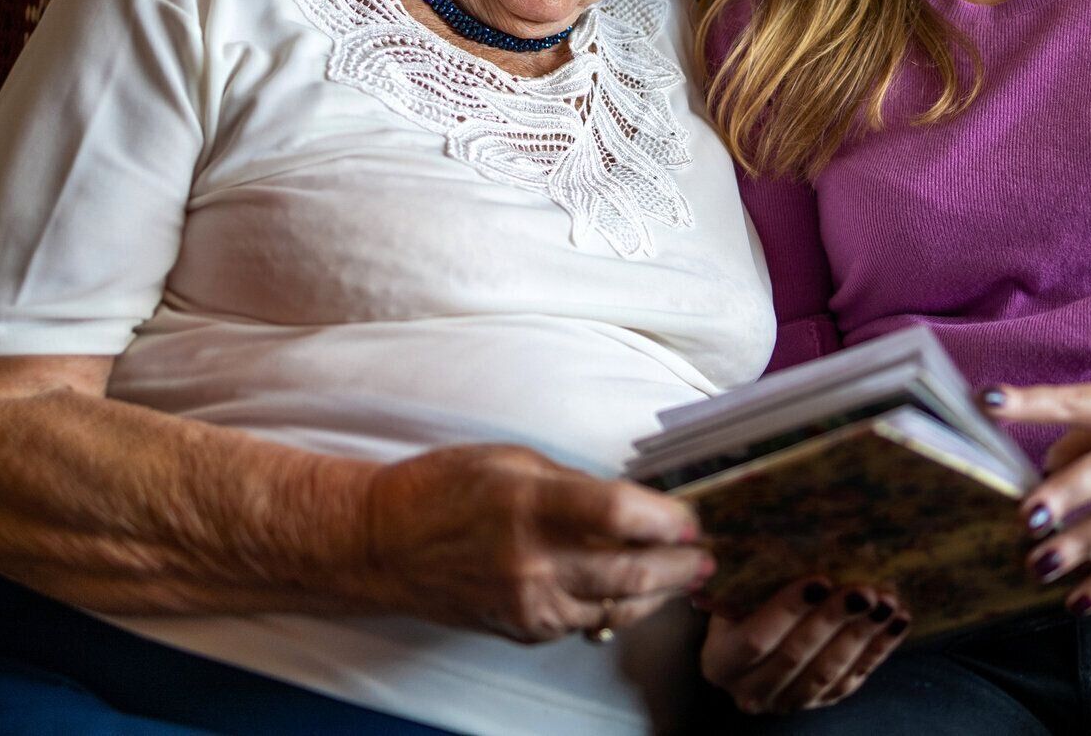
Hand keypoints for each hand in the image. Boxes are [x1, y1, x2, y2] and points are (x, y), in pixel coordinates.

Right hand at [358, 443, 711, 643]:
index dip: (668, 517)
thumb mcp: (511, 460)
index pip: (621, 513)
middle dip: (680, 564)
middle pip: (631, 569)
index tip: (693, 516)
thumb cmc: (443, 489)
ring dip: (660, 593)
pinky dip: (619, 609)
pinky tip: (638, 595)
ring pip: (617, 605)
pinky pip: (586, 622)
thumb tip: (630, 501)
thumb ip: (574, 483)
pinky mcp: (523, 629)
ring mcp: (528, 602)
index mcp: (530, 505)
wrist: (382, 546)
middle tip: (708, 556)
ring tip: (688, 578)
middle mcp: (533, 561)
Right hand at [700, 577, 910, 714]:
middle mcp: (750, 689)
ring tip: (886, 603)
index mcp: (721, 661)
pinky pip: (852, 678)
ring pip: (827, 672)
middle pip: (796, 655)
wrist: (751, 636)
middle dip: (834, 620)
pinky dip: (878, 649)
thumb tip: (783, 524)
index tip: (820, 580)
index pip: (756, 638)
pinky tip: (897, 621)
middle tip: (864, 592)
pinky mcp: (821, 701)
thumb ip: (750, 574)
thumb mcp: (736, 590)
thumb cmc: (744, 601)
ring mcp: (788, 700)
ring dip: (862, 636)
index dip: (789, 610)